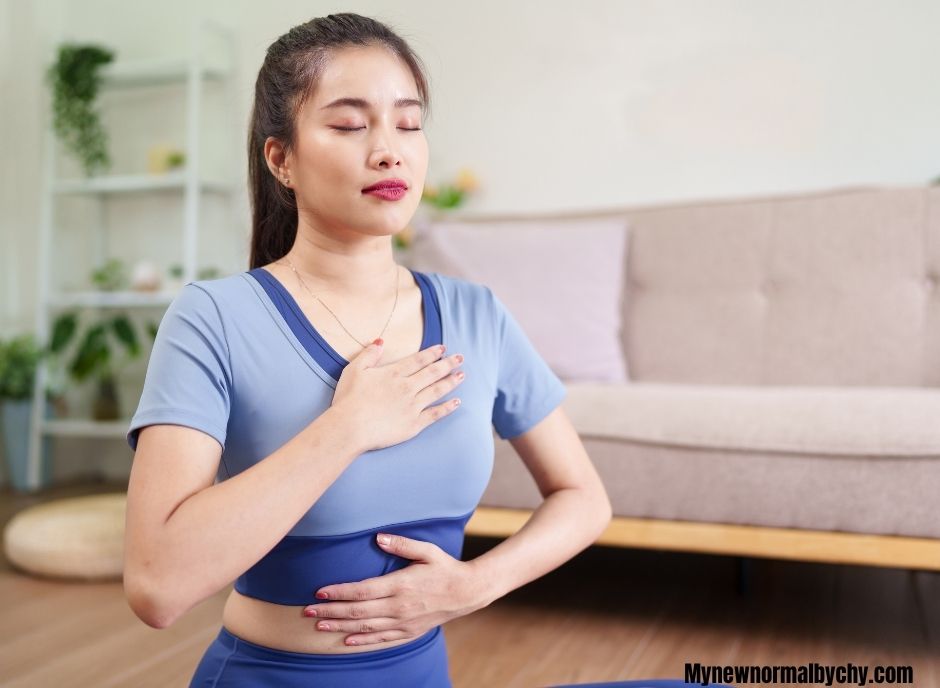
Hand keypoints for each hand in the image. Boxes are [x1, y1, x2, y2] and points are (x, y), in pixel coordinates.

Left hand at [302, 533, 484, 645]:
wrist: (467, 592)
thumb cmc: (445, 567)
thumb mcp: (427, 551)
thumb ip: (402, 544)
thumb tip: (378, 537)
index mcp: (400, 585)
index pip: (362, 591)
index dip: (339, 592)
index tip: (319, 592)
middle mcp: (399, 607)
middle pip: (357, 612)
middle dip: (330, 612)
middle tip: (307, 612)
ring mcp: (403, 622)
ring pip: (365, 628)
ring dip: (340, 628)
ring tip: (319, 627)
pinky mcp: (408, 632)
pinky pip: (381, 639)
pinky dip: (362, 642)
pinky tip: (346, 642)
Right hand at [331, 340, 465, 451]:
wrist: (350, 427)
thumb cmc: (348, 399)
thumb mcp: (354, 370)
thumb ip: (369, 354)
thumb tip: (380, 341)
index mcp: (394, 373)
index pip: (418, 360)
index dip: (432, 353)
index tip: (443, 348)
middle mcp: (407, 387)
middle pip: (432, 372)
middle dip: (448, 364)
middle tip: (460, 358)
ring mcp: (413, 406)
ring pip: (437, 390)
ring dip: (451, 381)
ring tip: (462, 375)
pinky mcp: (414, 424)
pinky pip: (435, 414)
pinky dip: (447, 407)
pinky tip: (457, 402)